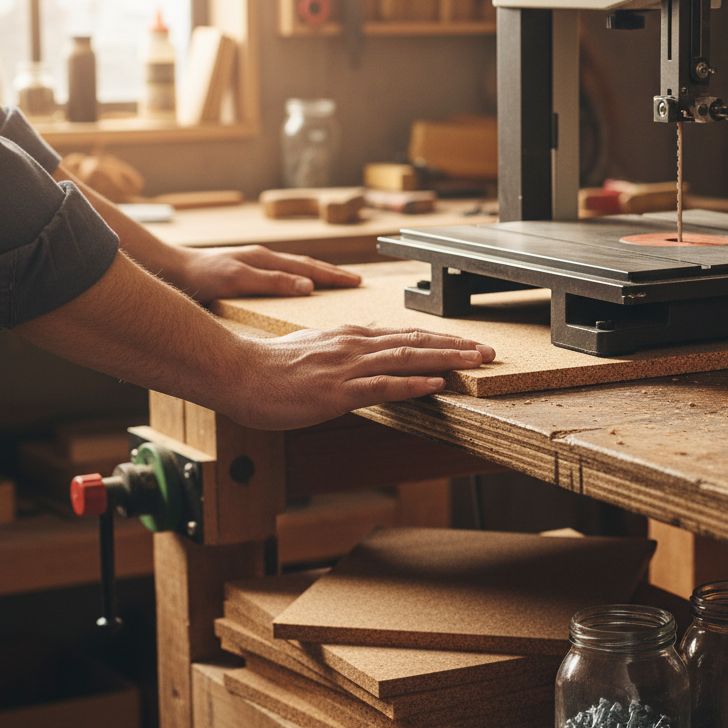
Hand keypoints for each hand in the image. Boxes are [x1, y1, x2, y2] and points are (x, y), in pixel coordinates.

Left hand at [166, 245, 361, 303]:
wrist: (173, 270)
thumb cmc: (201, 277)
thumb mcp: (237, 280)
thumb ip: (272, 282)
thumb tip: (308, 286)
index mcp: (266, 259)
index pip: (309, 268)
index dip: (334, 276)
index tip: (356, 282)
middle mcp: (264, 258)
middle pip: (307, 264)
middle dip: (333, 273)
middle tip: (356, 281)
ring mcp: (256, 264)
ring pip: (296, 268)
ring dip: (318, 274)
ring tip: (336, 281)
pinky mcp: (247, 272)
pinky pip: (283, 274)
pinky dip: (300, 278)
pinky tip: (301, 286)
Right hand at [231, 324, 496, 429]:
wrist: (237, 372)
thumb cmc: (269, 368)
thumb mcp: (313, 351)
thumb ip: (342, 353)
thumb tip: (364, 357)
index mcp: (350, 337)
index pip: (405, 336)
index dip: (440, 339)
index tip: (468, 344)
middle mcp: (354, 345)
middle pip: (415, 341)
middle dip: (457, 346)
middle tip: (490, 351)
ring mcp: (347, 367)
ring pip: (406, 358)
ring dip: (446, 359)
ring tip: (476, 362)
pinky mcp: (337, 391)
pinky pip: (381, 386)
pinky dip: (412, 383)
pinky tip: (435, 384)